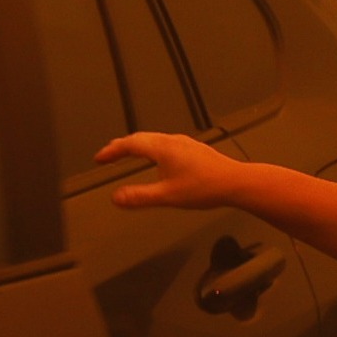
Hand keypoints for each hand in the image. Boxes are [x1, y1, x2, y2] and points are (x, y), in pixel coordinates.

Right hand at [98, 129, 254, 211]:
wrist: (236, 182)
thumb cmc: (204, 188)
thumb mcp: (168, 196)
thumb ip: (140, 197)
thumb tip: (115, 198)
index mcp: (162, 148)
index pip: (130, 145)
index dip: (112, 151)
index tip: (99, 158)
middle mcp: (172, 141)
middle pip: (141, 138)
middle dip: (122, 146)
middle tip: (109, 154)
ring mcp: (185, 143)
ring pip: (154, 139)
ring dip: (137, 146)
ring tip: (128, 154)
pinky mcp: (194, 149)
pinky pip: (165, 143)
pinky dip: (151, 148)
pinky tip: (157, 158)